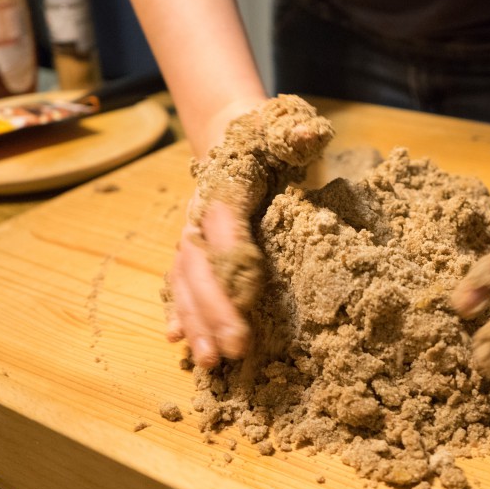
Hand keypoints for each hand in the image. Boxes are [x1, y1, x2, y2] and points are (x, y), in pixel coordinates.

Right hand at [163, 95, 334, 368]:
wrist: (234, 132)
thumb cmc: (267, 138)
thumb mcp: (285, 128)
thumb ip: (296, 133)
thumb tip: (309, 134)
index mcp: (224, 190)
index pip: (225, 227)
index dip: (234, 260)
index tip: (250, 295)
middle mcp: (199, 216)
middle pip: (198, 267)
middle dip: (213, 309)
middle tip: (233, 349)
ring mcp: (192, 236)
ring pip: (184, 282)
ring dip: (194, 322)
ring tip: (208, 360)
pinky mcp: (194, 251)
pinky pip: (180, 285)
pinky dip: (180, 313)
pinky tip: (180, 343)